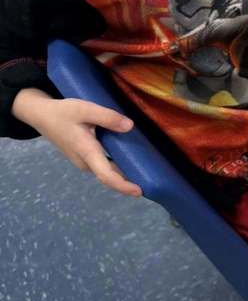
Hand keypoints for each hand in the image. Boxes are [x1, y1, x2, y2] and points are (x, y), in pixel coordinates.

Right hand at [12, 89, 141, 196]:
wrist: (42, 116)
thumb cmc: (63, 113)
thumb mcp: (85, 109)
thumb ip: (107, 117)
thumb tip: (129, 126)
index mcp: (87, 152)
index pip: (106, 175)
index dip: (123, 185)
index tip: (139, 191)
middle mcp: (86, 162)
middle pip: (110, 176)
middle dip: (128, 182)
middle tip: (152, 180)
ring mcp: (84, 162)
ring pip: (107, 171)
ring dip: (124, 174)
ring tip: (146, 172)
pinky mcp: (84, 158)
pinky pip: (104, 165)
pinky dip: (117, 166)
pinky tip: (131, 160)